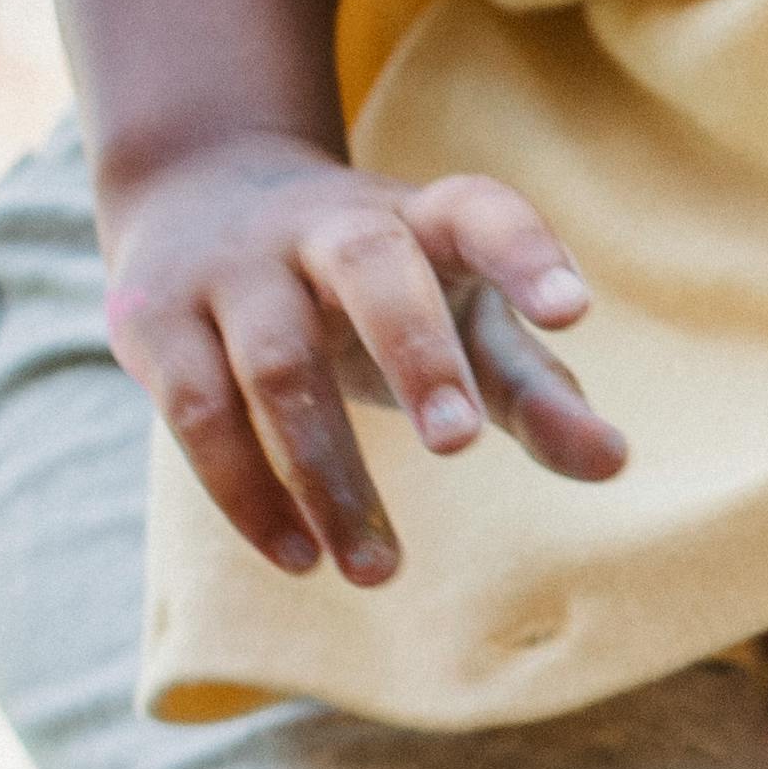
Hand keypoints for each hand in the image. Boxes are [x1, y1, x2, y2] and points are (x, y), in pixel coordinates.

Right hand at [96, 133, 626, 577]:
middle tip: (457, 445)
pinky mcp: (156, 319)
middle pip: (374, 267)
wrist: (197, 195)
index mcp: (420, 218)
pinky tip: (301, 556)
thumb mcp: (462, 320)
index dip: (526, 254)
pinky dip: (248, 493)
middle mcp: (327, 225)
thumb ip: (537, 390)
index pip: (479, 211)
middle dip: (417, 352)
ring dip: (329, 474)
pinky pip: (199, 412)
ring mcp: (235, 267)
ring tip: (379, 573)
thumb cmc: (375, 287)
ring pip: (277, 363)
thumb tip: (612, 463)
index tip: (574, 312)